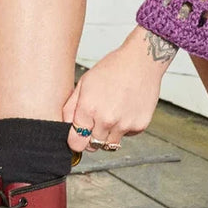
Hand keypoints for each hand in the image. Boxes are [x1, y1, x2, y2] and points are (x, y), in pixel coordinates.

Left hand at [63, 26, 177, 152]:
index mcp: (89, 109)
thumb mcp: (84, 83)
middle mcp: (106, 120)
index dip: (75, 140)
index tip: (78, 136)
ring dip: (107, 135)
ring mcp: (124, 125)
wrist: (141, 61)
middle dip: (91, 137)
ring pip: (109, 145)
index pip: (76, 143)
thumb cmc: (112, 68)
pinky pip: (126, 136)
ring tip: (111, 114)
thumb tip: (65, 127)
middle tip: (96, 121)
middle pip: (93, 146)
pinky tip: (124, 110)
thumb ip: (71, 108)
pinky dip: (123, 128)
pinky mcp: (139, 126)